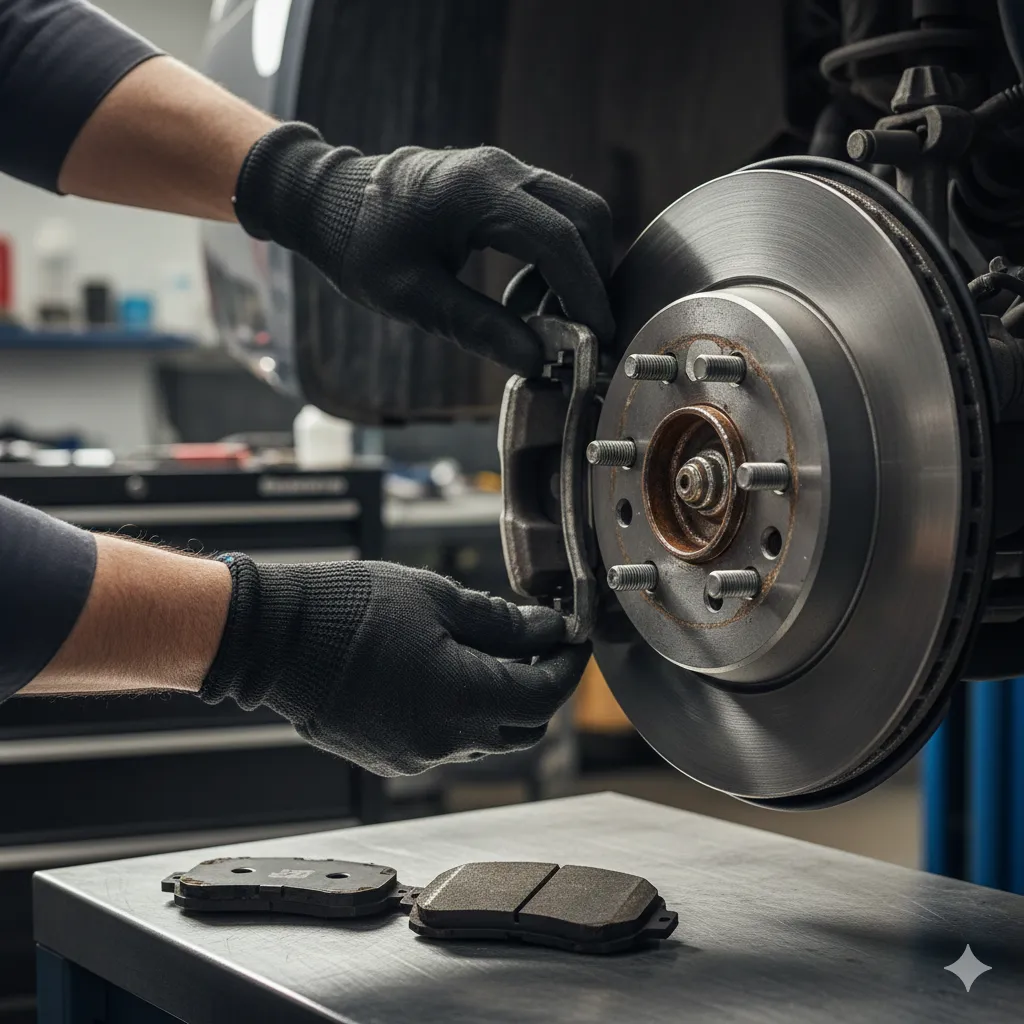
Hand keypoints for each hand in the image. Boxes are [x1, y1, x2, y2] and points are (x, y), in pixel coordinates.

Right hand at [200, 556, 590, 775]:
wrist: (274, 637)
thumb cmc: (350, 608)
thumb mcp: (438, 599)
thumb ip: (503, 623)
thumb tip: (549, 631)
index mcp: (461, 698)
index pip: (544, 695)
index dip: (567, 666)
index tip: (573, 638)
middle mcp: (443, 740)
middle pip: (524, 727)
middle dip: (540, 686)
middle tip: (537, 642)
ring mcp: (414, 757)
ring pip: (486, 738)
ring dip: (500, 701)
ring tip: (489, 653)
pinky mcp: (390, 760)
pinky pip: (447, 743)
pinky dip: (462, 715)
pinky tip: (447, 675)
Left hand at [233, 123, 613, 375]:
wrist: (329, 200)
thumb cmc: (361, 247)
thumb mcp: (412, 298)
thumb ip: (477, 327)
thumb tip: (536, 361)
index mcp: (475, 193)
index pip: (557, 239)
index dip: (585, 291)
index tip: (598, 335)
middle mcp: (499, 169)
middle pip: (584, 215)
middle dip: (592, 275)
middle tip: (582, 329)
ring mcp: (503, 168)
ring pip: (575, 210)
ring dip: (576, 265)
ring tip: (544, 317)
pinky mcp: (501, 179)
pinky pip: (551, 212)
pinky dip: (556, 255)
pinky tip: (524, 295)